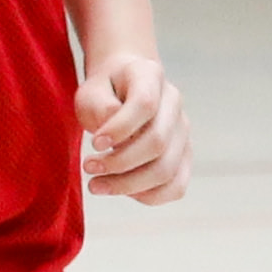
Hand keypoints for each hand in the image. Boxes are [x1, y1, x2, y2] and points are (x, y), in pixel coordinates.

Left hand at [77, 52, 188, 204]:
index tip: (94, 143)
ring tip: (96, 185)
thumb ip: (99, 108)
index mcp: (151, 76)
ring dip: (128, 185)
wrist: (123, 89)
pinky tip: (123, 191)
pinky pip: (176, 186)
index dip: (120, 128)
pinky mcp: (183, 156)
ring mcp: (183, 131)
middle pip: (157, 142)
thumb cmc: (104, 92)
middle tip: (87, 167)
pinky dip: (149, 196)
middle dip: (119, 163)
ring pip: (166, 169)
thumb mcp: (91, 91)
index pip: (145, 104)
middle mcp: (174, 103)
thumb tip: (114, 141)